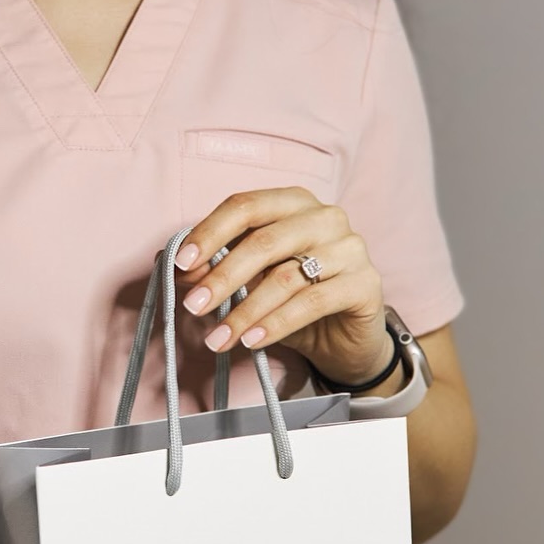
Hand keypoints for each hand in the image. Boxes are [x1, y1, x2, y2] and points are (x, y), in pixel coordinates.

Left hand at [175, 187, 393, 387]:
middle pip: (263, 241)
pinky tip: (252, 341)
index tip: (181, 263)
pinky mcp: (365, 283)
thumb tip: (178, 267)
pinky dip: (276, 324)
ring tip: (218, 337)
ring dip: (245, 311)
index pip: (245, 206)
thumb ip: (218, 268)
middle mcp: (326, 216)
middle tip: (192, 306)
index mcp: (294, 202)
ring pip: (286, 276)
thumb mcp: (252, 281)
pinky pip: (312, 302)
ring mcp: (350, 248)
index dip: (209, 233)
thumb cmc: (294, 300)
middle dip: (222, 277)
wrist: (345, 339)